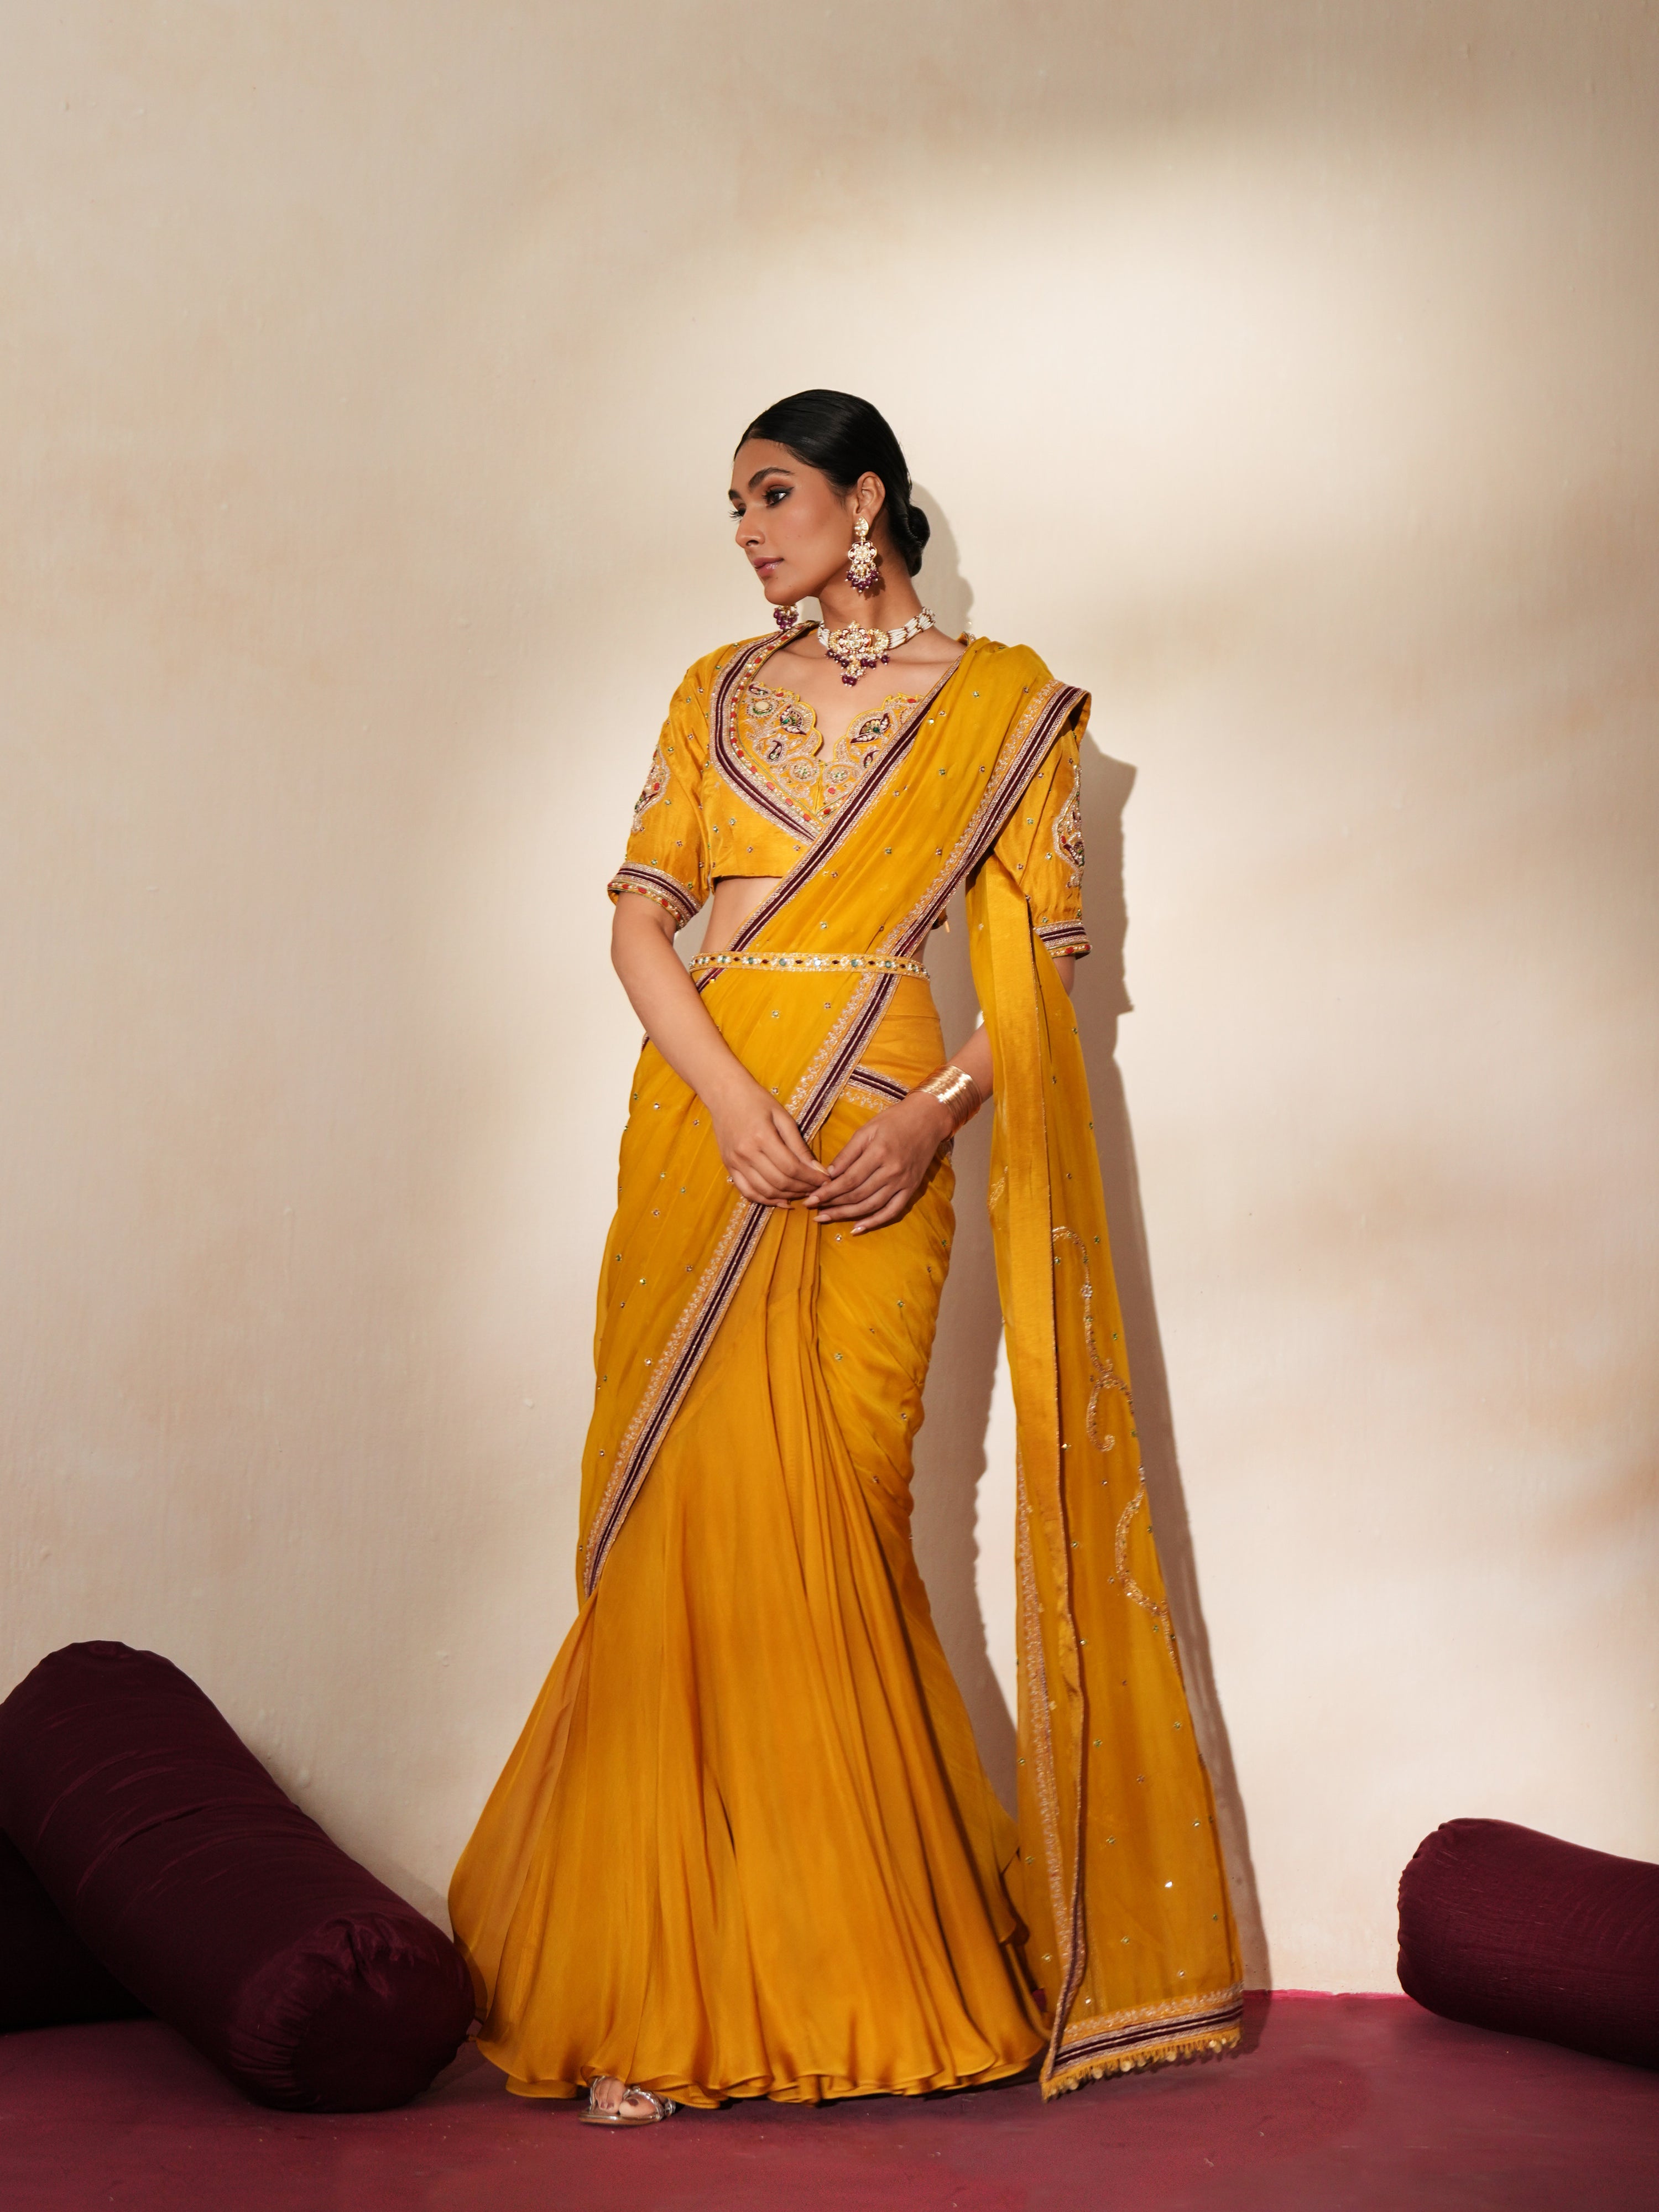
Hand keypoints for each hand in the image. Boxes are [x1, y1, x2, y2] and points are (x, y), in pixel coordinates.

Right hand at [709, 1077, 827, 1206]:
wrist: (725, 1094)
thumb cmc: (757, 1101)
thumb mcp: (783, 1117)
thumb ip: (799, 1145)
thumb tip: (817, 1169)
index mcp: (762, 1137)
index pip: (792, 1167)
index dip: (811, 1178)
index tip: (825, 1180)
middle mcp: (746, 1153)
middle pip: (780, 1182)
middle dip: (803, 1189)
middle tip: (817, 1188)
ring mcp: (735, 1162)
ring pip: (765, 1191)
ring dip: (787, 1197)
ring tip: (802, 1193)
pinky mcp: (729, 1167)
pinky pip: (747, 1191)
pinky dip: (765, 1200)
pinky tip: (781, 1200)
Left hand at [805, 1092, 954, 1231]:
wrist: (928, 1120)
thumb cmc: (894, 1121)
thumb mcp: (867, 1130)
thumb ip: (847, 1153)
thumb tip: (829, 1175)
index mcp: (879, 1153)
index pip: (848, 1180)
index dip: (827, 1192)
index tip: (810, 1199)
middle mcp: (892, 1171)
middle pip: (857, 1195)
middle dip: (832, 1205)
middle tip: (813, 1210)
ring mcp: (903, 1182)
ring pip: (871, 1206)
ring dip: (847, 1215)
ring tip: (827, 1218)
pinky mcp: (911, 1189)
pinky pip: (892, 1211)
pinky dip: (874, 1222)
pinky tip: (857, 1228)